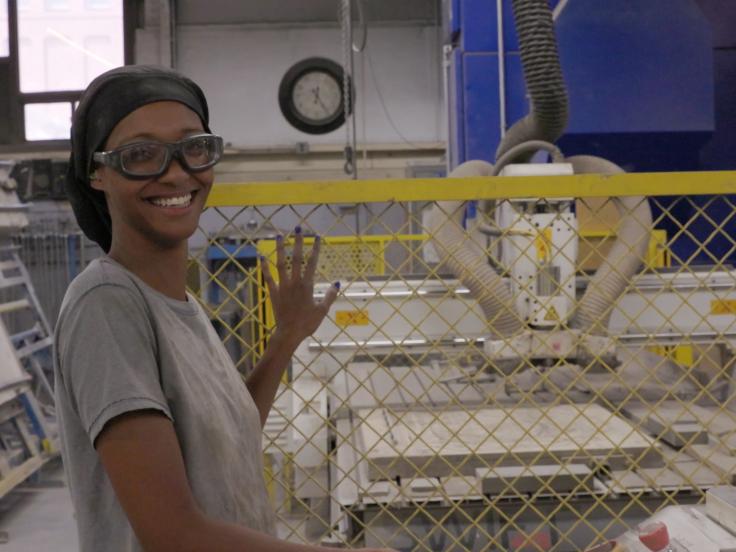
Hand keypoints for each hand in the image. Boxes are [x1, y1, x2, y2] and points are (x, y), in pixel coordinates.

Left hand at [261, 227, 338, 347]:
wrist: (289, 333)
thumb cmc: (307, 323)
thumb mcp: (322, 310)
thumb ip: (329, 296)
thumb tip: (337, 284)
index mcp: (307, 285)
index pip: (312, 262)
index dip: (315, 249)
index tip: (317, 237)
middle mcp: (294, 282)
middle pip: (296, 258)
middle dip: (297, 242)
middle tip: (298, 229)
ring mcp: (282, 286)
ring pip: (280, 264)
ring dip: (280, 249)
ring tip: (279, 236)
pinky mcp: (273, 292)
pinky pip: (268, 277)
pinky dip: (264, 267)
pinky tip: (261, 257)